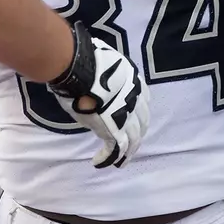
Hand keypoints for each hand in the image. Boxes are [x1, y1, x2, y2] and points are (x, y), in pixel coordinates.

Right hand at [46, 22, 149, 167]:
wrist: (80, 69)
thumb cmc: (84, 61)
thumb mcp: (102, 65)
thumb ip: (104, 77)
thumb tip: (92, 81)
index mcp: (134, 81)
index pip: (143, 100)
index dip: (138, 112)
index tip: (131, 118)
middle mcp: (135, 99)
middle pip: (142, 122)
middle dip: (137, 134)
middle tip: (130, 144)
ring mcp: (126, 116)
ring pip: (133, 139)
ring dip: (127, 153)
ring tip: (119, 162)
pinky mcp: (114, 130)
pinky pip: (116, 149)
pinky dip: (108, 158)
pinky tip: (99, 163)